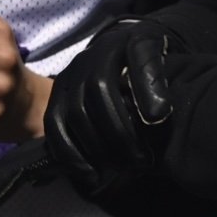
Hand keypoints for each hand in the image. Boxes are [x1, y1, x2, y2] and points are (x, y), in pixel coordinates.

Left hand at [41, 18, 174, 195]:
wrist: (160, 52)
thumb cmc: (133, 97)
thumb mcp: (103, 117)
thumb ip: (89, 138)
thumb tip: (75, 179)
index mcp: (66, 85)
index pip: (56, 121)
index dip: (70, 151)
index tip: (89, 176)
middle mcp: (81, 64)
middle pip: (78, 108)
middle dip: (100, 144)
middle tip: (124, 166)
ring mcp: (107, 47)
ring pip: (100, 87)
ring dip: (119, 126)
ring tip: (140, 154)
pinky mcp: (139, 36)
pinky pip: (138, 61)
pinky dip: (146, 88)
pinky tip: (157, 115)